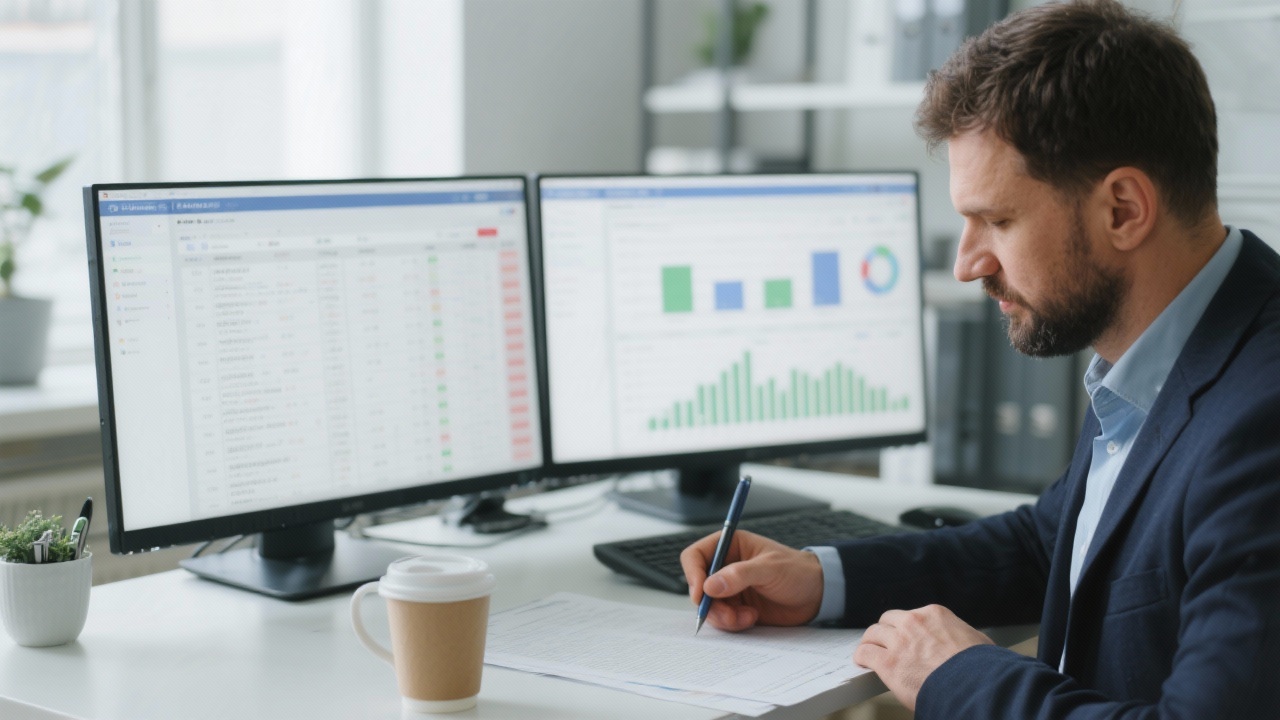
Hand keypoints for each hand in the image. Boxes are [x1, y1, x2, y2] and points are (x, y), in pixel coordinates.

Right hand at [679, 530, 823, 631]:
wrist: (817, 595)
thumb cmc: (797, 571)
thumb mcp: (770, 568)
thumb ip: (739, 575)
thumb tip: (709, 586)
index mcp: (730, 547)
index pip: (695, 556)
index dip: (693, 574)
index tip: (700, 594)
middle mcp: (725, 568)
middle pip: (698, 586)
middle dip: (709, 603)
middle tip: (726, 614)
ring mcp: (730, 590)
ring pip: (708, 606)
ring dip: (722, 616)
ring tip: (745, 617)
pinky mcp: (737, 609)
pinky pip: (722, 620)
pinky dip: (733, 623)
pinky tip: (752, 618)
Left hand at [853, 605, 993, 710]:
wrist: (974, 685)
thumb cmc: (981, 668)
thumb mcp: (975, 640)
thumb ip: (960, 636)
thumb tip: (963, 644)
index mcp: (934, 614)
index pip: (911, 615)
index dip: (906, 628)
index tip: (904, 636)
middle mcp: (913, 623)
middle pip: (888, 620)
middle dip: (886, 631)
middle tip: (884, 642)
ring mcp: (899, 642)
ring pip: (873, 634)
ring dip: (871, 642)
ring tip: (869, 650)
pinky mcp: (889, 663)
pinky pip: (865, 653)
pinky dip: (862, 656)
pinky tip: (862, 661)